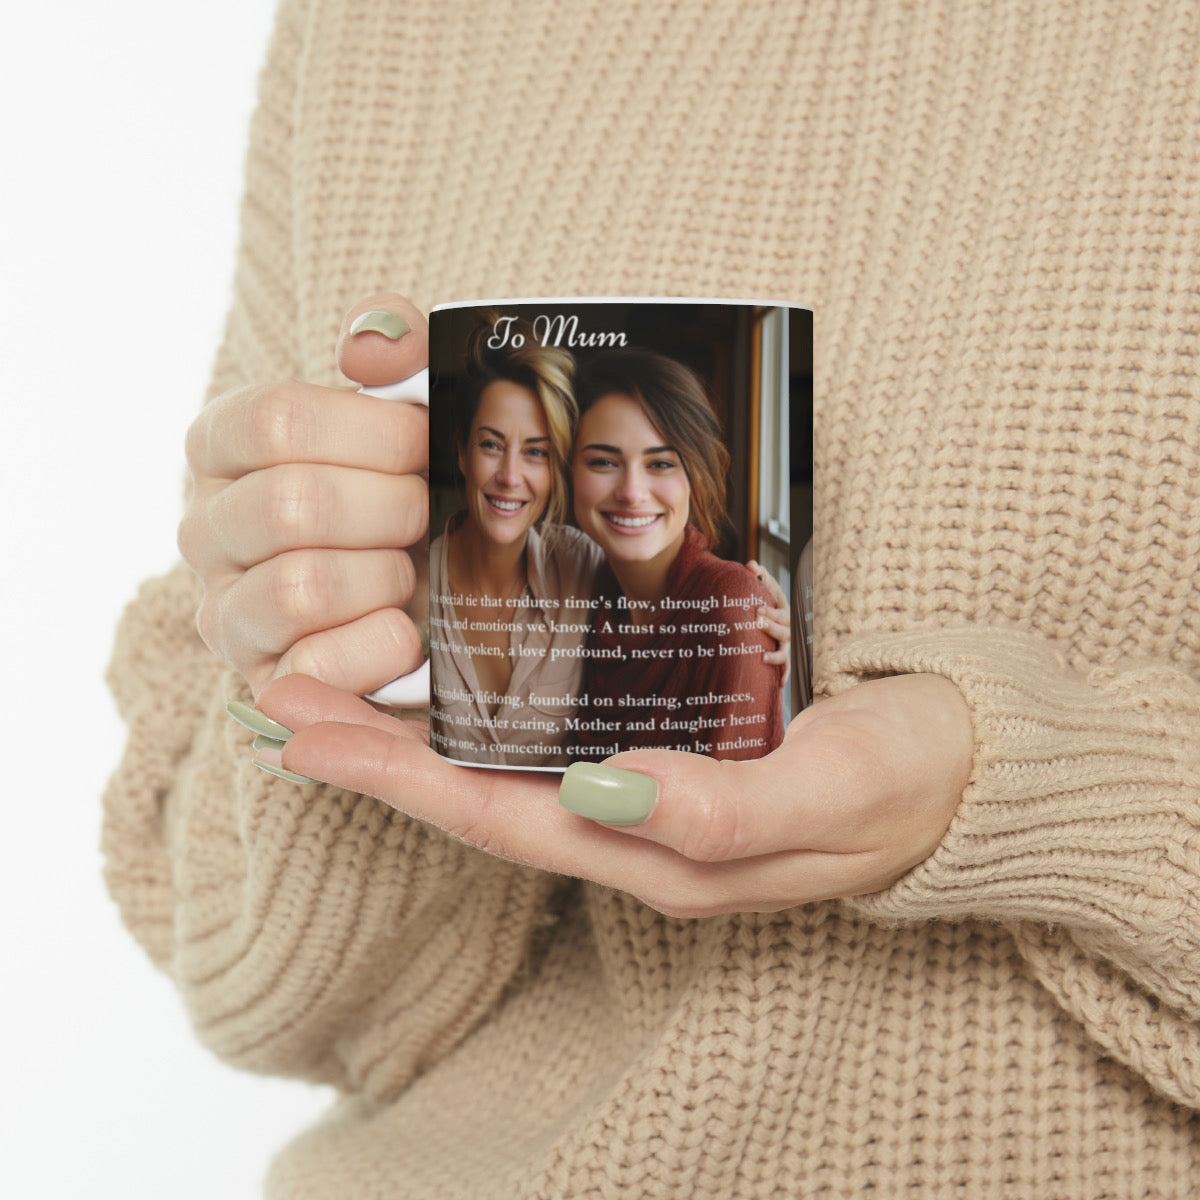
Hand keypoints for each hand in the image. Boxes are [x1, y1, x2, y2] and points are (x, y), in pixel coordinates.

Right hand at [179, 295, 429, 697]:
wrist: (433, 591)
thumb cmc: (410, 489)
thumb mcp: (412, 408)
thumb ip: (397, 349)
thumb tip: (367, 347)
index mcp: (223, 446)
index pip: (276, 421)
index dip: (373, 433)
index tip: (422, 444)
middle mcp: (205, 528)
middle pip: (293, 505)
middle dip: (392, 508)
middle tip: (425, 513)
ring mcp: (225, 612)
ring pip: (300, 588)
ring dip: (386, 577)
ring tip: (409, 571)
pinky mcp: (264, 682)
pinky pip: (317, 666)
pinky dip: (383, 644)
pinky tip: (407, 629)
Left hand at [255, 672, 972, 917]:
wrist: (963, 772)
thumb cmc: (904, 777)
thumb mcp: (831, 791)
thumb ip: (723, 806)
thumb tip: (605, 794)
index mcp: (662, 850)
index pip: (499, 818)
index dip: (396, 780)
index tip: (304, 733)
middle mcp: (636, 834)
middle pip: (478, 800)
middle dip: (375, 756)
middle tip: (282, 697)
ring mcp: (648, 802)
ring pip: (505, 777)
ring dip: (417, 739)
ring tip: (337, 690)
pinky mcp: (668, 762)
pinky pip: (553, 750)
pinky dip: (488, 721)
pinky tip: (459, 689)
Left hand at [746, 560, 789, 675]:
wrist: (770, 626)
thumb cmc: (763, 605)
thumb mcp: (760, 590)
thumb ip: (757, 575)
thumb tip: (750, 564)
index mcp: (781, 605)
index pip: (778, 597)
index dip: (769, 596)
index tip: (756, 601)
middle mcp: (787, 622)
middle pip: (783, 622)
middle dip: (771, 621)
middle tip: (756, 618)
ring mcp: (787, 640)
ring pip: (784, 643)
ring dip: (775, 651)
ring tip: (762, 656)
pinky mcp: (784, 655)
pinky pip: (786, 665)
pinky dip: (784, 673)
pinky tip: (780, 683)